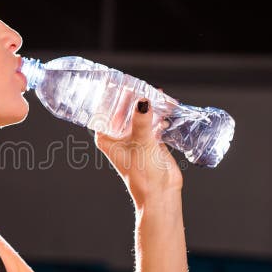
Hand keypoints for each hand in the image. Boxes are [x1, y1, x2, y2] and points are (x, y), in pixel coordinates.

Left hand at [94, 89, 183, 206]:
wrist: (161, 193)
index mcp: (106, 136)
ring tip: (158, 92)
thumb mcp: (141, 143)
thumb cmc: (143, 174)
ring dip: (148, 104)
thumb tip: (143, 100)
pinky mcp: (150, 140)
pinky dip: (159, 113)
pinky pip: (153, 121)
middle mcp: (118, 136)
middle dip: (133, 96)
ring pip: (139, 114)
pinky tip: (168, 106)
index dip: (110, 94)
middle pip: (123, 109)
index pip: (104, 109)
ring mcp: (134, 137)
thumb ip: (142, 121)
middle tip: (141, 83)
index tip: (118, 79)